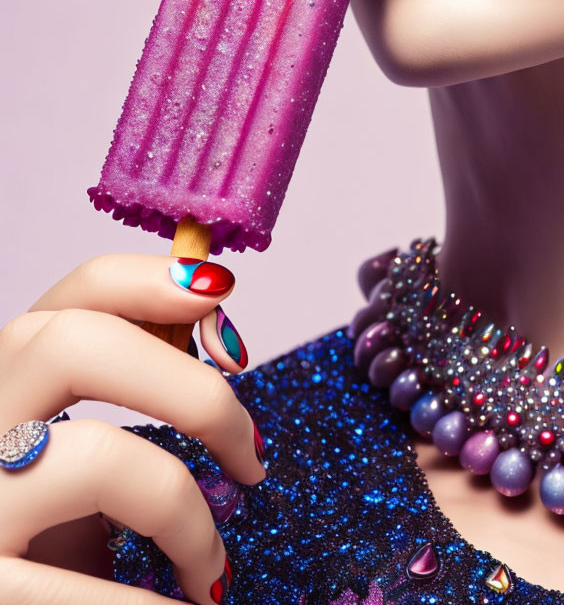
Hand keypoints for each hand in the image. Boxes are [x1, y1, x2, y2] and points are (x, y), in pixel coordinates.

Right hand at [0, 253, 263, 604]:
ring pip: (98, 457)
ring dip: (186, 514)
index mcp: (10, 383)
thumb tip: (220, 341)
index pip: (73, 295)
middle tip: (251, 450)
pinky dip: (151, 602)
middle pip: (74, 344)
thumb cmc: (49, 535)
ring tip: (214, 568)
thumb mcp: (80, 454)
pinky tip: (192, 604)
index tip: (222, 293)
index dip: (149, 278)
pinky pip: (81, 583)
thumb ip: (131, 395)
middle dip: (192, 389)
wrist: (12, 603)